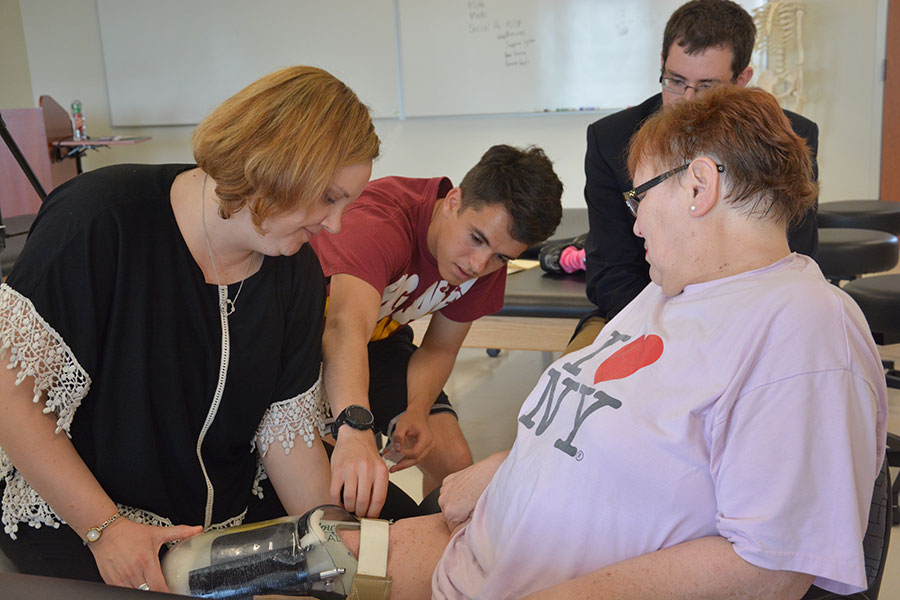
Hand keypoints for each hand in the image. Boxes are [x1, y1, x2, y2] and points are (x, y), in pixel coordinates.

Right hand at [87, 517, 201, 592]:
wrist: (106, 532)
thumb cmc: (130, 533)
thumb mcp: (157, 532)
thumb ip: (180, 532)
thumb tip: (197, 529)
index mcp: (146, 561)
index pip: (159, 586)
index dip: (167, 592)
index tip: (173, 591)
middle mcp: (133, 572)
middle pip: (147, 593)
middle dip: (156, 593)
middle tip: (162, 589)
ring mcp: (120, 578)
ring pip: (135, 594)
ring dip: (144, 592)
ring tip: (150, 586)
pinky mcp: (110, 581)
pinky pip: (122, 591)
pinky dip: (131, 590)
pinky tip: (137, 586)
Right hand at [330, 427, 388, 517]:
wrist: (355, 435)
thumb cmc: (366, 453)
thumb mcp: (379, 467)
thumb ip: (378, 486)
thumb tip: (373, 510)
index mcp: (380, 471)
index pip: (378, 500)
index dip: (373, 514)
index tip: (370, 518)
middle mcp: (366, 470)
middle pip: (363, 503)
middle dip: (360, 513)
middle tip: (359, 514)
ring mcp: (351, 470)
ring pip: (349, 500)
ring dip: (349, 508)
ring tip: (350, 507)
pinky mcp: (337, 470)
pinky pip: (335, 493)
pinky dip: (337, 502)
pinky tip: (340, 501)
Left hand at [387, 407, 433, 472]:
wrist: (417, 414)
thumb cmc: (412, 417)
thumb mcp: (402, 424)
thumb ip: (399, 436)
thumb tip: (397, 449)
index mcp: (427, 438)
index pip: (415, 453)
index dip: (404, 455)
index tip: (394, 454)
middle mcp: (429, 445)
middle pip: (416, 459)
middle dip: (403, 465)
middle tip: (392, 468)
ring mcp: (426, 448)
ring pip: (415, 460)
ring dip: (403, 464)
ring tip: (392, 466)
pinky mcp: (422, 450)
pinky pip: (413, 457)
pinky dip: (404, 459)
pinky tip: (395, 458)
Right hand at [438, 450, 507, 532]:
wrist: (495, 469)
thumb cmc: (490, 492)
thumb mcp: (479, 517)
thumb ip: (464, 531)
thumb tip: (454, 541)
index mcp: (450, 512)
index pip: (452, 530)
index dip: (465, 527)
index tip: (475, 520)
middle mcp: (443, 500)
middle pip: (450, 518)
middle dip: (461, 516)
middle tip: (476, 508)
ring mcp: (444, 488)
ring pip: (449, 505)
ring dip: (459, 504)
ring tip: (474, 498)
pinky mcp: (448, 479)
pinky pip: (450, 493)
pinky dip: (458, 493)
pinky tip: (470, 490)